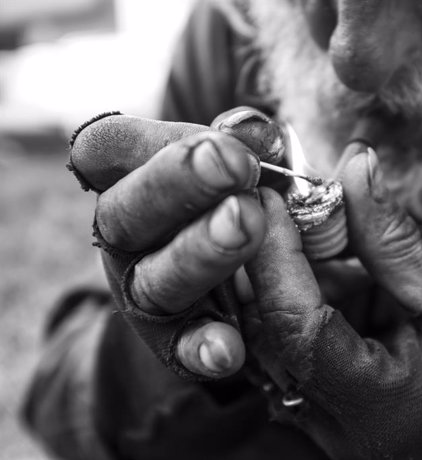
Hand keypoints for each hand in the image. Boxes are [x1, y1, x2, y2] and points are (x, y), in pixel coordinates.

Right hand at [69, 108, 281, 379]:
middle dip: (179, 185)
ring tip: (247, 225)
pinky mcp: (176, 340)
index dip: (138, 141)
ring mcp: (147, 290)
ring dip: (200, 253)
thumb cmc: (238, 196)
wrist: (244, 270)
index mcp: (131, 180)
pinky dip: (203, 347)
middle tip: (233, 164)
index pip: (103, 151)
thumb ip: (243, 144)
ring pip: (156, 280)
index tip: (208, 136)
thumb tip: (255, 130)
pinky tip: (228, 348)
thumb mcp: (239, 163)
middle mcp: (128, 236)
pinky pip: (183, 349)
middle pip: (127, 212)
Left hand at [240, 149, 421, 457]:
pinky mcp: (322, 403)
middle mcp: (335, 427)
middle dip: (274, 259)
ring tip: (321, 231)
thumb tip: (353, 163)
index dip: (275, 256)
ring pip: (269, 337)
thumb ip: (392, 233)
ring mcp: (323, 421)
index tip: (270, 200)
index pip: (297, 327)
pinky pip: (287, 343)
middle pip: (270, 333)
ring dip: (286, 276)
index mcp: (375, 407)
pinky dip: (301, 295)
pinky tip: (330, 263)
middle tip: (291, 205)